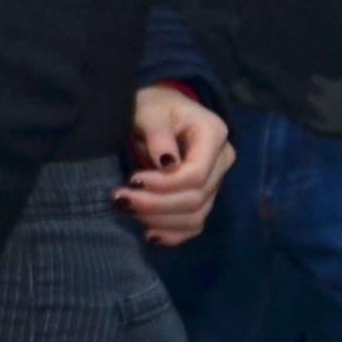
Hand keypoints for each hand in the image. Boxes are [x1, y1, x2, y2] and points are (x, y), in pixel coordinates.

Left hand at [117, 84, 232, 244]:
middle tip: (120, 199)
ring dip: (159, 220)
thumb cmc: (154, 106)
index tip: (132, 180)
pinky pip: (194, 224)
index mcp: (213, 134)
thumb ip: (157, 133)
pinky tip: (149, 234)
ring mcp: (216, 181)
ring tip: (127, 209)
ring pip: (195, 216)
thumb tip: (166, 163)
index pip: (196, 174)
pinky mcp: (204, 196)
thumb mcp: (150, 109)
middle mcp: (222, 160)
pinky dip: (172, 233)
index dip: (164, 184)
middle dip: (155, 204)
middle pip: (196, 198)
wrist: (160, 111)